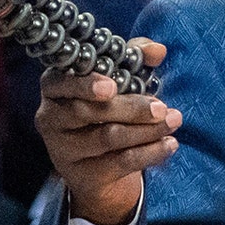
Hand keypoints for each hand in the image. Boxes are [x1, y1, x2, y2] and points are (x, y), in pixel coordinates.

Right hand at [35, 38, 180, 224]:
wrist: (98, 163)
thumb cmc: (106, 105)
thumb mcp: (118, 76)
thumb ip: (134, 57)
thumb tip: (157, 50)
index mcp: (55, 87)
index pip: (60, 82)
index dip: (85, 84)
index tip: (112, 87)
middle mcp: (51, 118)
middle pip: (89, 112)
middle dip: (130, 109)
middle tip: (161, 108)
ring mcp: (63, 149)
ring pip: (107, 137)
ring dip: (146, 130)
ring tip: (173, 121)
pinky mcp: (82, 174)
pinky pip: (120, 162)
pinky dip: (149, 153)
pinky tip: (169, 144)